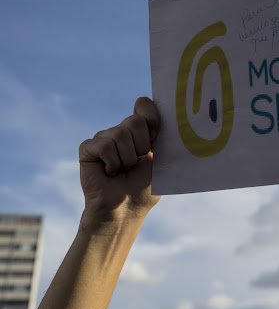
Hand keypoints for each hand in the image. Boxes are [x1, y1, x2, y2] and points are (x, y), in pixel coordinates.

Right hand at [78, 97, 160, 228]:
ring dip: (127, 159)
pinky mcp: (88, 148)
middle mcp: (121, 131)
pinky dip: (111, 162)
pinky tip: (109, 173)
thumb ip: (159, 131)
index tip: (153, 140)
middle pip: (135, 121)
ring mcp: (104, 138)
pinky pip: (104, 145)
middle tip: (137, 164)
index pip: (145, 107)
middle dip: (142, 146)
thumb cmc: (145, 187)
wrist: (126, 209)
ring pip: (120, 134)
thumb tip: (143, 99)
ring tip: (123, 171)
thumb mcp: (160, 157)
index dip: (151, 120)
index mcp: (141, 131)